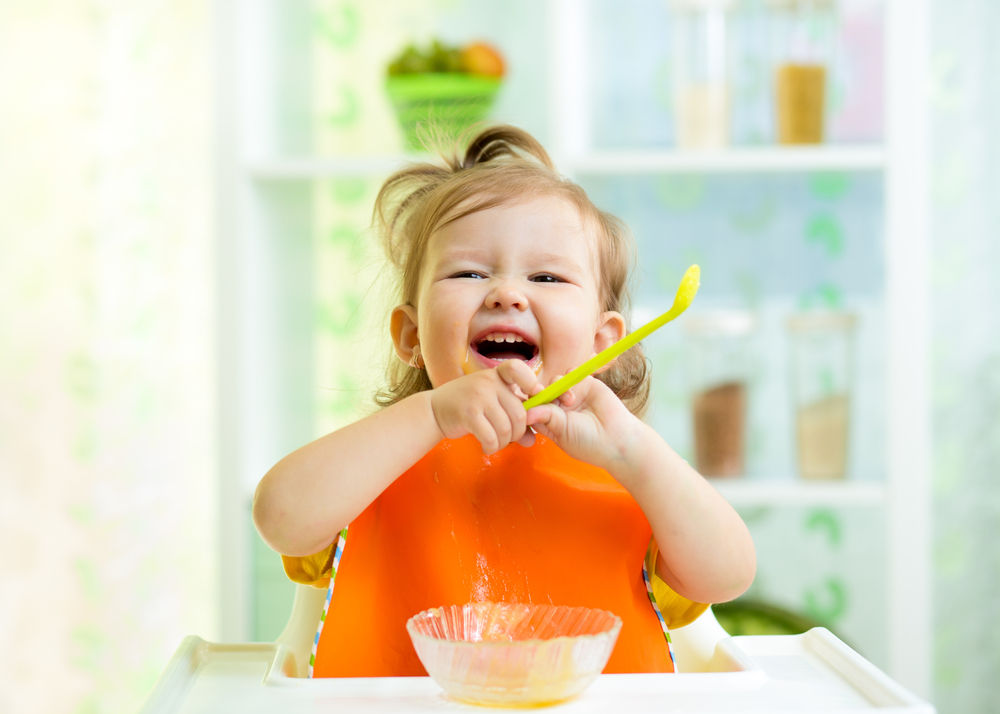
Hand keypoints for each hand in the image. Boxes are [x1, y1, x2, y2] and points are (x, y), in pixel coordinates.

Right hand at [429, 360, 543, 453]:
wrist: (433, 411)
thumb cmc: (467, 406)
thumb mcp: (491, 403)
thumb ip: (512, 417)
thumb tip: (531, 440)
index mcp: (496, 375)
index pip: (517, 368)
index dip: (531, 382)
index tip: (534, 396)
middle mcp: (488, 382)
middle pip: (519, 413)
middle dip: (518, 432)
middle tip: (509, 438)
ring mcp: (478, 397)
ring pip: (506, 428)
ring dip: (504, 443)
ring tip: (496, 443)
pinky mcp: (469, 414)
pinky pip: (491, 438)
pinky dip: (492, 447)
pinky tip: (487, 447)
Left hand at [525, 376, 643, 476]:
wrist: (617, 438)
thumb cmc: (588, 443)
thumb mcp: (562, 432)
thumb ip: (546, 418)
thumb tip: (525, 412)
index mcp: (549, 422)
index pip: (531, 408)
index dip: (527, 403)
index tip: (523, 402)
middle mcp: (558, 407)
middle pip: (540, 392)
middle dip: (540, 392)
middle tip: (543, 396)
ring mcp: (571, 395)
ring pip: (554, 382)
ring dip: (558, 388)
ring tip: (570, 401)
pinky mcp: (584, 384)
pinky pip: (570, 373)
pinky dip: (568, 376)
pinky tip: (574, 388)